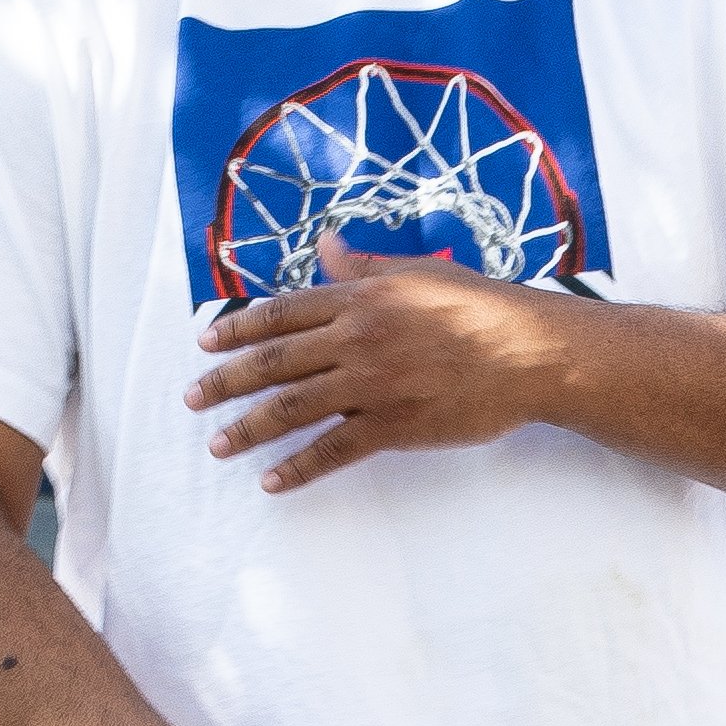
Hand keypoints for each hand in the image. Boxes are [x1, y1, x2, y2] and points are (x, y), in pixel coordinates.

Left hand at [186, 251, 567, 487]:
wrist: (532, 353)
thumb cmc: (483, 307)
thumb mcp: (420, 273)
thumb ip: (365, 262)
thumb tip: (325, 245)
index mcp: (361, 296)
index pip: (282, 312)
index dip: (238, 328)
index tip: (206, 341)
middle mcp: (356, 338)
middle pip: (274, 362)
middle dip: (226, 381)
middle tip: (193, 397)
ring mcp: (372, 384)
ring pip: (292, 408)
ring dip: (247, 428)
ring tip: (219, 444)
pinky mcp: (392, 426)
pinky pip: (332, 450)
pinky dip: (298, 468)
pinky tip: (272, 481)